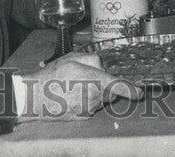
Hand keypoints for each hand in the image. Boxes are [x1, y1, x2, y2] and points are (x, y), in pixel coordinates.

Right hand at [17, 52, 141, 120]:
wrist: (35, 97)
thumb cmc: (52, 76)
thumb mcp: (72, 57)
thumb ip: (92, 59)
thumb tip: (102, 66)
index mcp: (94, 81)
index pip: (119, 86)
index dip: (131, 90)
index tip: (140, 92)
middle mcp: (94, 97)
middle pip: (110, 91)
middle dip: (107, 84)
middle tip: (89, 77)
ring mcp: (88, 109)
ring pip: (101, 99)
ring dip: (96, 92)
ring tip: (76, 84)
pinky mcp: (82, 116)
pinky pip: (92, 106)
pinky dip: (87, 100)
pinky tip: (72, 94)